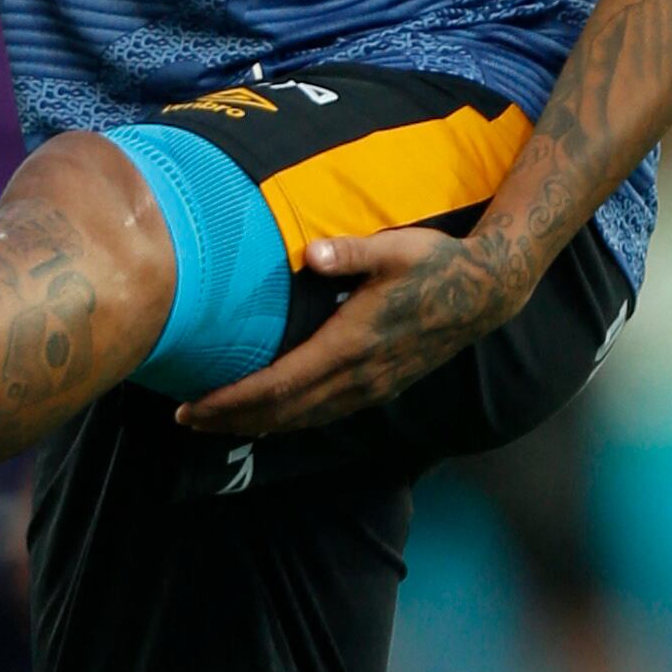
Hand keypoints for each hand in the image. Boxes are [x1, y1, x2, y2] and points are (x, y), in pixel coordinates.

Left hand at [178, 226, 518, 442]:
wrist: (485, 292)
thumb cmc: (435, 262)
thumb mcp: (393, 248)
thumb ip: (349, 252)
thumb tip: (310, 253)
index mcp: (351, 343)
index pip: (278, 385)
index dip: (232, 401)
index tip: (193, 406)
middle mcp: (358, 375)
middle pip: (283, 411)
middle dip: (231, 419)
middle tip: (186, 420)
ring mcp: (372, 387)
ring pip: (304, 418)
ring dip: (257, 424)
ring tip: (216, 424)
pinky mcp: (381, 387)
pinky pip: (325, 414)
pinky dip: (290, 420)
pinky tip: (270, 419)